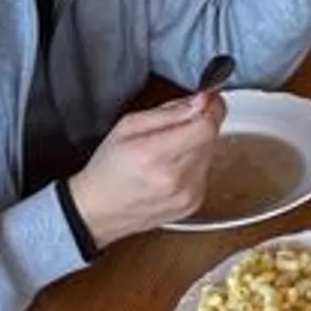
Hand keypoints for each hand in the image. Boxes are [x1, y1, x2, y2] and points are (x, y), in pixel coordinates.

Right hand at [67, 92, 225, 249]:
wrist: (99, 210)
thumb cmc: (107, 169)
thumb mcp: (128, 126)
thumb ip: (168, 112)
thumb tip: (200, 102)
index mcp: (155, 155)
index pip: (205, 127)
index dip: (211, 108)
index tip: (207, 100)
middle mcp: (175, 179)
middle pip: (211, 138)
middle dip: (201, 124)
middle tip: (180, 123)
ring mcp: (186, 195)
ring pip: (211, 154)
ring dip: (197, 145)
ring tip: (169, 150)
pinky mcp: (193, 204)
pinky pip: (205, 172)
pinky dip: (194, 164)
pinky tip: (171, 168)